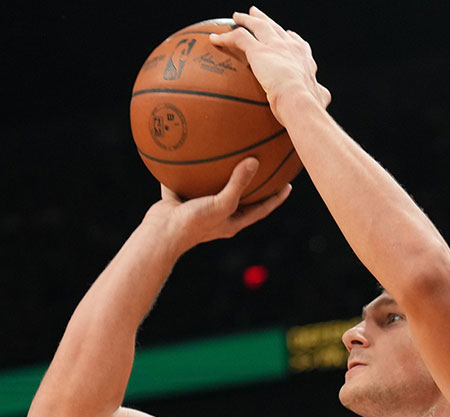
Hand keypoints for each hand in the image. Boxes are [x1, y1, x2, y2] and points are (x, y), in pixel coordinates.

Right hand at [144, 157, 291, 250]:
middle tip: (266, 167)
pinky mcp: (181, 199)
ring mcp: (198, 207)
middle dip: (253, 185)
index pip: (261, 210)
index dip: (275, 198)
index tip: (288, 185)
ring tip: (232, 154)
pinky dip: (192, 167)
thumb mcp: (221, 204)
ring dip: (222, 174)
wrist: (160, 233)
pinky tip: (193, 149)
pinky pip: (189, 179)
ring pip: (214, 188)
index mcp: (231, 222)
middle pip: (241, 198)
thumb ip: (238, 184)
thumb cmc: (194, 224)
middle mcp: (217, 215)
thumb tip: (254, 160)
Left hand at [209, 7, 331, 120]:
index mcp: (304, 58)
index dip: (290, 37)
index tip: (287, 34)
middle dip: (265, 20)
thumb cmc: (309, 103)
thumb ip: (319, 95)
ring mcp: (274, 46)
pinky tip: (214, 39)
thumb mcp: (320, 97)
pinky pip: (238, 39)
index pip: (296, 43)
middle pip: (275, 28)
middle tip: (256, 13)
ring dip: (246, 20)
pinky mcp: (258, 50)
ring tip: (236, 17)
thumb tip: (322, 100)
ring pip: (257, 26)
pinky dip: (225, 37)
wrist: (299, 100)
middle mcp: (290, 46)